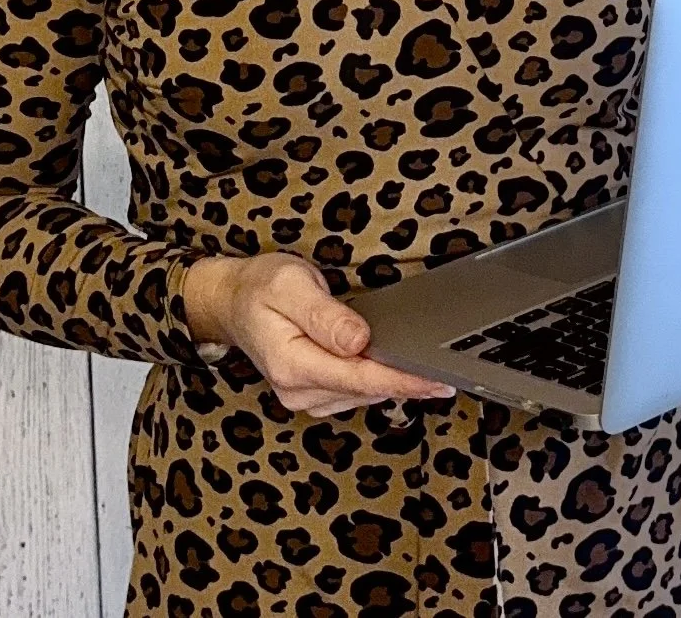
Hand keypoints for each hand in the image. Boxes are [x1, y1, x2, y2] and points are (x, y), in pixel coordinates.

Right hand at [183, 253, 457, 415]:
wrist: (231, 301)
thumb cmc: (259, 286)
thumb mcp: (289, 284)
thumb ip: (325, 314)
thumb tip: (359, 340)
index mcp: (292, 364)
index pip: (360, 376)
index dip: (403, 379)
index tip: (437, 380)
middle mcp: (298, 390)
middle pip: (366, 388)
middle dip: (407, 379)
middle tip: (450, 371)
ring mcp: (304, 396)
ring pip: (362, 393)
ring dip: (394, 382)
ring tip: (429, 370)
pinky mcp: (312, 394)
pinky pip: (353, 391)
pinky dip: (376, 380)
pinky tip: (393, 367)